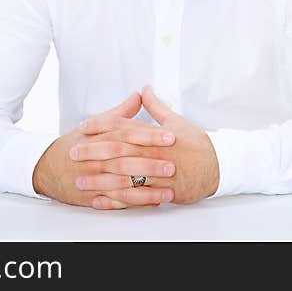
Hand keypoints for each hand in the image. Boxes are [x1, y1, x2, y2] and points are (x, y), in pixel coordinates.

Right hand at [32, 91, 175, 207]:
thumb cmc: (74, 145)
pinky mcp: (92, 197)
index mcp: (98, 138)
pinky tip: (152, 203)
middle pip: (125, 159)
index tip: (170, 136)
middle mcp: (95, 159)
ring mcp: (93, 179)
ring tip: (169, 189)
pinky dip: (133, 203)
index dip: (149, 135)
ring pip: (122, 184)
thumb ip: (120, 112)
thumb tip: (139, 94)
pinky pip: (115, 202)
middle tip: (173, 164)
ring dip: (146, 188)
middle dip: (150, 163)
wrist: (45, 168)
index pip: (126, 134)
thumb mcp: (94, 126)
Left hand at [76, 85, 219, 207]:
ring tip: (80, 180)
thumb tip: (144, 89)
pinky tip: (100, 200)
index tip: (84, 127)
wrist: (217, 166)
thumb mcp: (175, 121)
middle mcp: (153, 153)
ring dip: (100, 179)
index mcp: (155, 134)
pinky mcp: (161, 192)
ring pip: (124, 177)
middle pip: (118, 151)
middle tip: (74, 152)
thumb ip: (156, 106)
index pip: (123, 127)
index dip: (102, 126)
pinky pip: (135, 198)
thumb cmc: (195, 144)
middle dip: (94, 152)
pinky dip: (116, 201)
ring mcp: (157, 174)